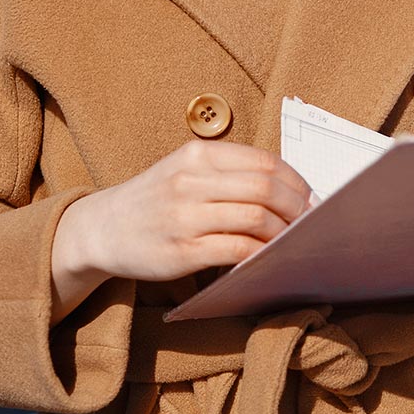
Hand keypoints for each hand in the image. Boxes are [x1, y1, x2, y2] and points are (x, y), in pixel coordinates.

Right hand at [50, 141, 310, 322]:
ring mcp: (185, 216)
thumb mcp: (185, 170)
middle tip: (310, 222)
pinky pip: (235, 250)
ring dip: (283, 232)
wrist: (103, 228)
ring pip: (255, 218)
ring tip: (292, 241)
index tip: (310, 197)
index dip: (295, 181)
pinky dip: (259, 253)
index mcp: (198, 155)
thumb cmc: (156, 199)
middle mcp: (191, 180)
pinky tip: (266, 257)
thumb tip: (288, 188)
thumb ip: (229, 173)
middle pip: (265, 188)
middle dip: (297, 207)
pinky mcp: (181, 252)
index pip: (263, 161)